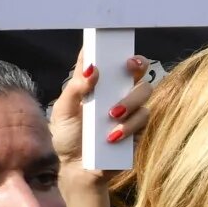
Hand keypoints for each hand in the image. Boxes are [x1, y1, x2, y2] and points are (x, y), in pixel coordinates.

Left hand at [53, 54, 151, 187]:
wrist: (78, 169)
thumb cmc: (68, 137)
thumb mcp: (63, 113)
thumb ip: (75, 90)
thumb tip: (91, 69)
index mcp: (95, 85)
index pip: (105, 59)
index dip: (109, 46)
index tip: (110, 37)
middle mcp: (115, 92)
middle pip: (135, 68)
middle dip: (136, 63)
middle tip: (129, 65)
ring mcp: (128, 108)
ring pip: (144, 91)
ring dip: (130, 100)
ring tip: (112, 114)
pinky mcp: (137, 127)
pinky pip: (143, 117)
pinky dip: (128, 125)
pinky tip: (112, 136)